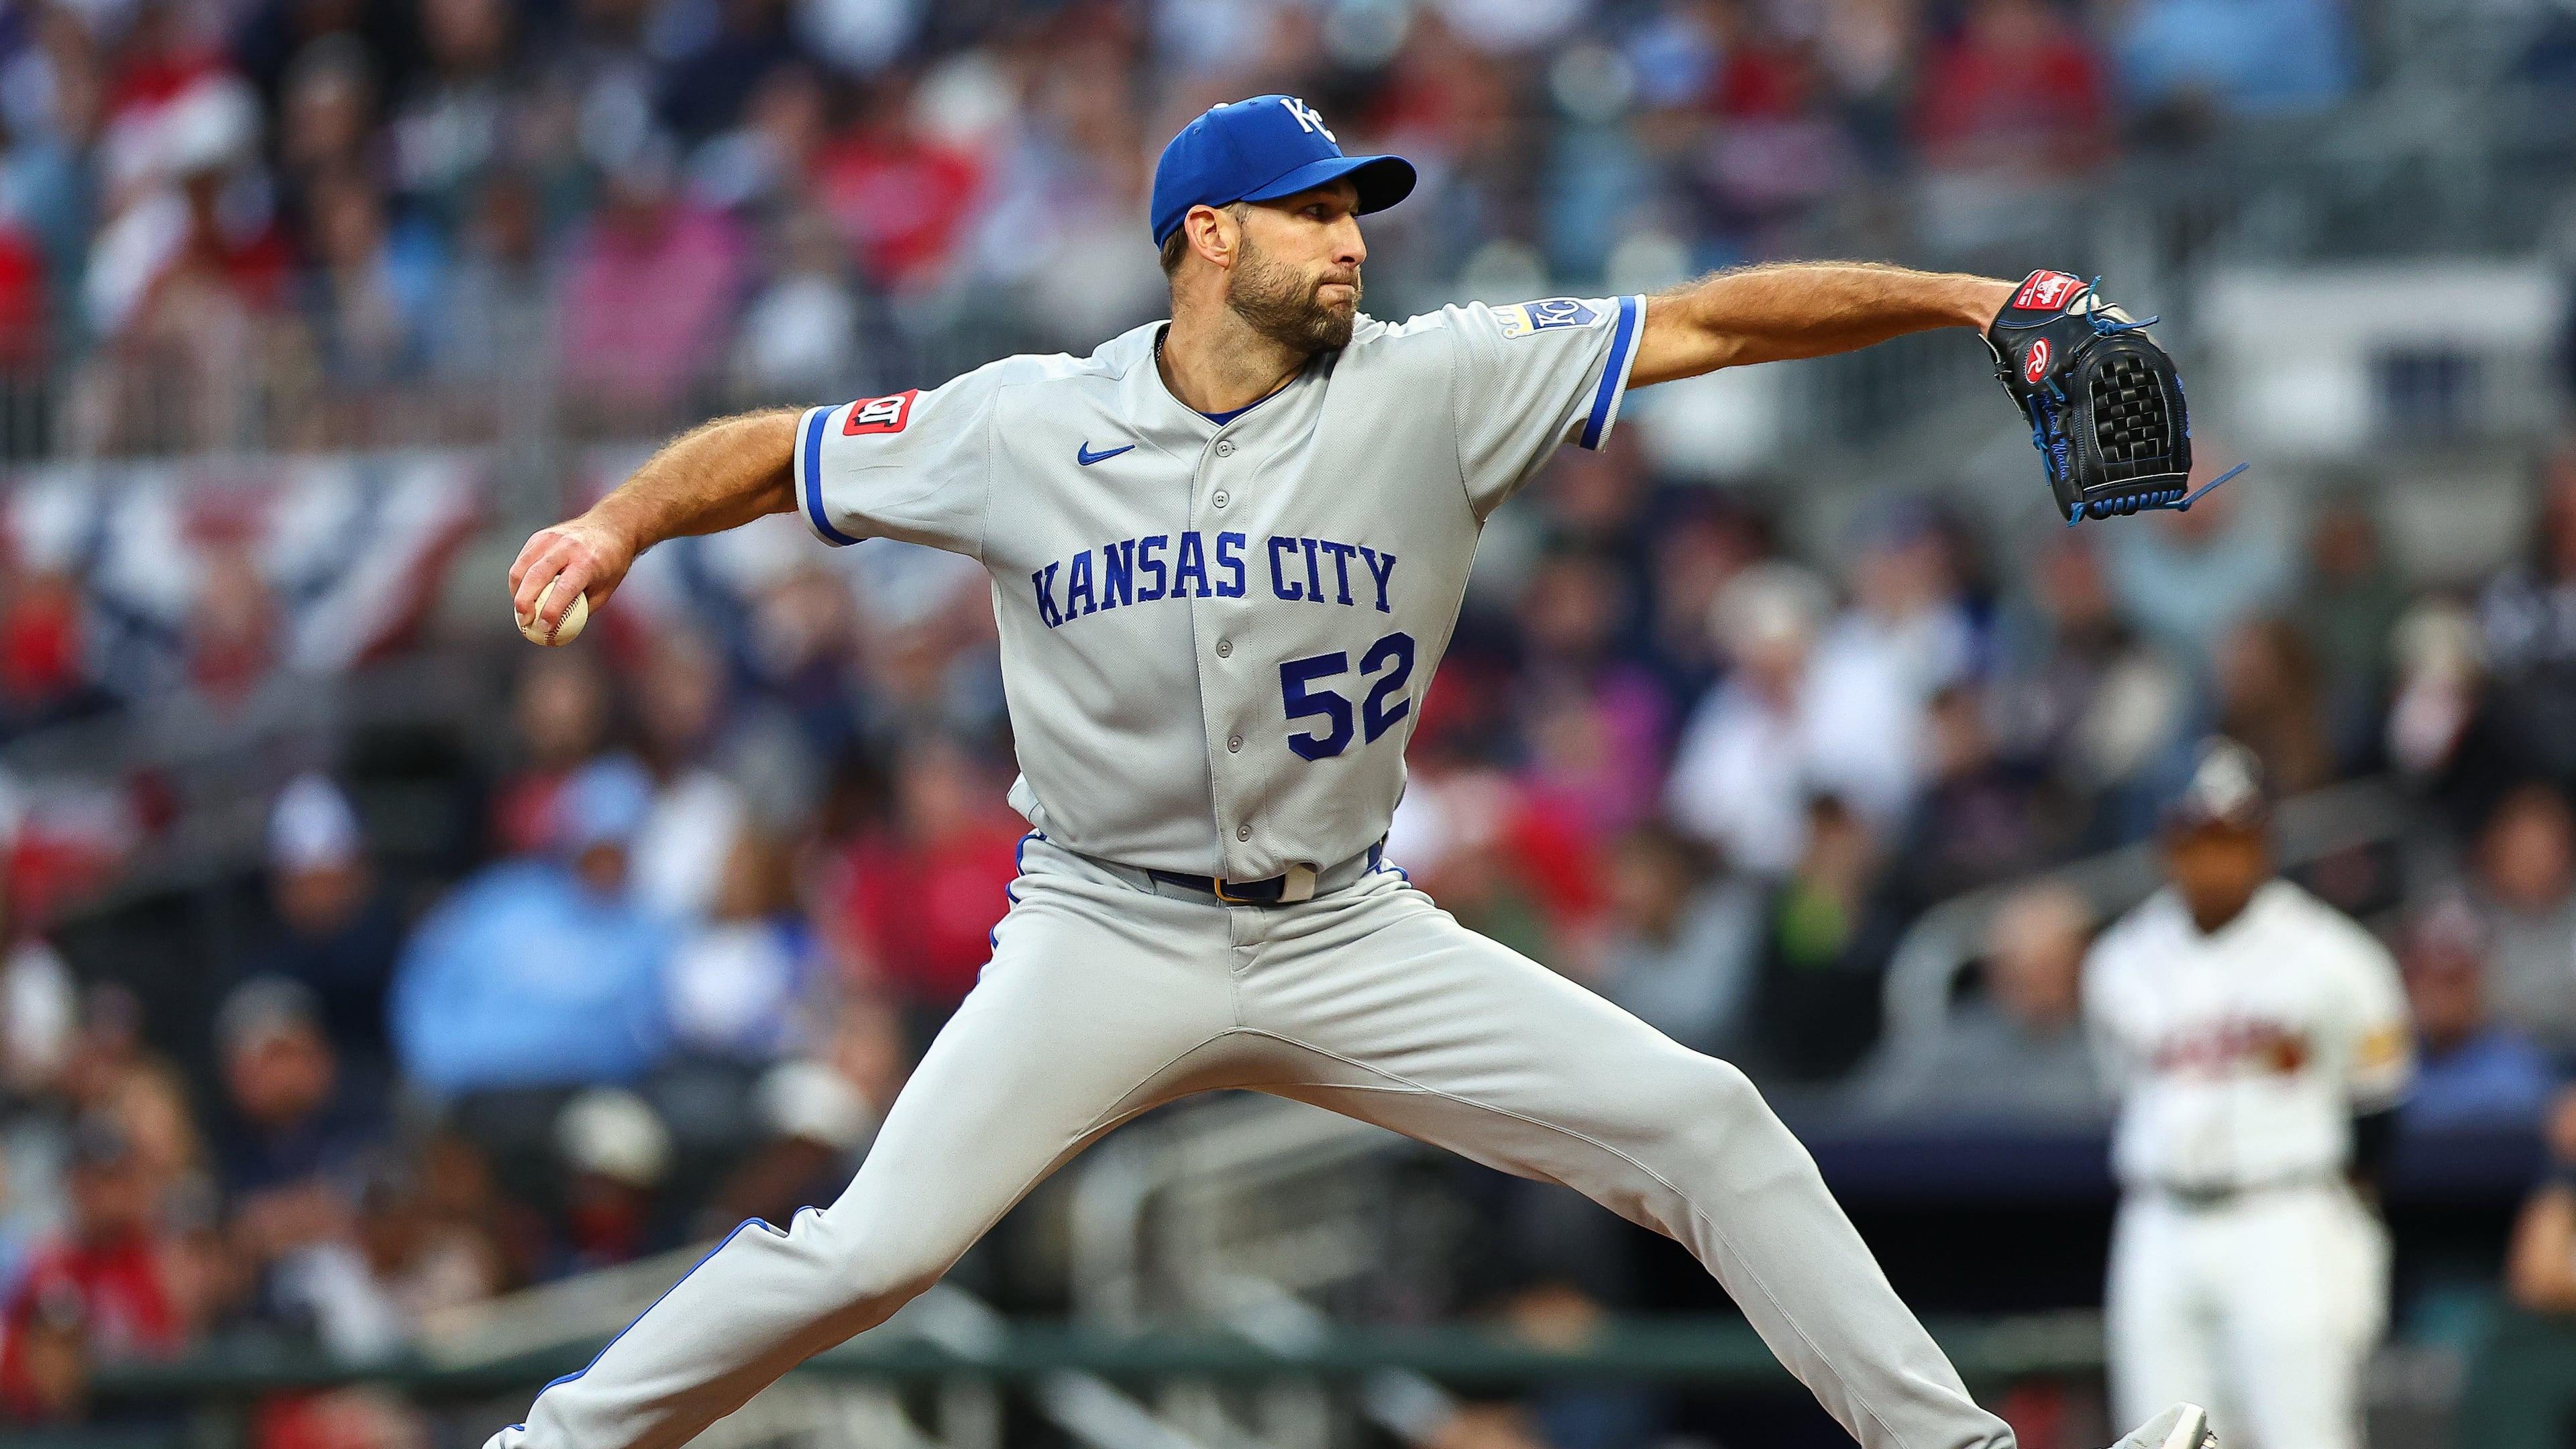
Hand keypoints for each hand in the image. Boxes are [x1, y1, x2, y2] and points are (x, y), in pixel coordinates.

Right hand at [509, 511, 636, 632]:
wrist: (610, 527)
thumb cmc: (610, 565)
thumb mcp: (605, 589)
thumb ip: (582, 610)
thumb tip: (559, 632)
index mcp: (588, 561)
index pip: (565, 588)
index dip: (552, 610)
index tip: (544, 628)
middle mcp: (567, 547)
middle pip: (536, 575)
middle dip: (524, 602)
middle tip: (524, 621)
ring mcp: (551, 538)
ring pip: (522, 567)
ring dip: (516, 591)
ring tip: (521, 610)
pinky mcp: (540, 536)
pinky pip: (522, 560)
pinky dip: (518, 579)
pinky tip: (522, 593)